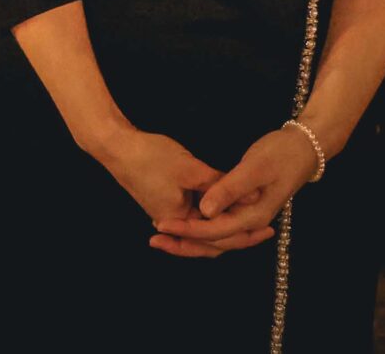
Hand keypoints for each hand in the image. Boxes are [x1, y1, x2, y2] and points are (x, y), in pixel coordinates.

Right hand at [85, 126, 258, 257]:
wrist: (116, 145)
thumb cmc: (150, 157)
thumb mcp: (191, 169)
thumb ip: (221, 184)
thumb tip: (253, 195)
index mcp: (179, 221)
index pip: (218, 237)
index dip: (245, 232)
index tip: (268, 226)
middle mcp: (171, 223)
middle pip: (211, 238)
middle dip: (238, 235)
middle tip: (266, 231)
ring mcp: (166, 213)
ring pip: (203, 227)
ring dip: (225, 223)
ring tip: (251, 219)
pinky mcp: (164, 201)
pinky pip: (194, 215)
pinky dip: (212, 214)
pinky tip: (226, 206)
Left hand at [149, 127, 316, 257]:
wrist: (303, 148)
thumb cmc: (281, 154)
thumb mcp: (253, 168)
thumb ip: (229, 190)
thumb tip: (205, 211)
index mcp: (253, 216)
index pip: (214, 231)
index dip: (186, 230)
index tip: (161, 225)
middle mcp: (251, 222)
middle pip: (214, 242)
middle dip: (184, 242)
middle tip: (154, 239)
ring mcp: (249, 216)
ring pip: (217, 236)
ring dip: (192, 238)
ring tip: (164, 237)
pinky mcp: (245, 208)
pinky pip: (221, 225)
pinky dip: (203, 227)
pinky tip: (187, 224)